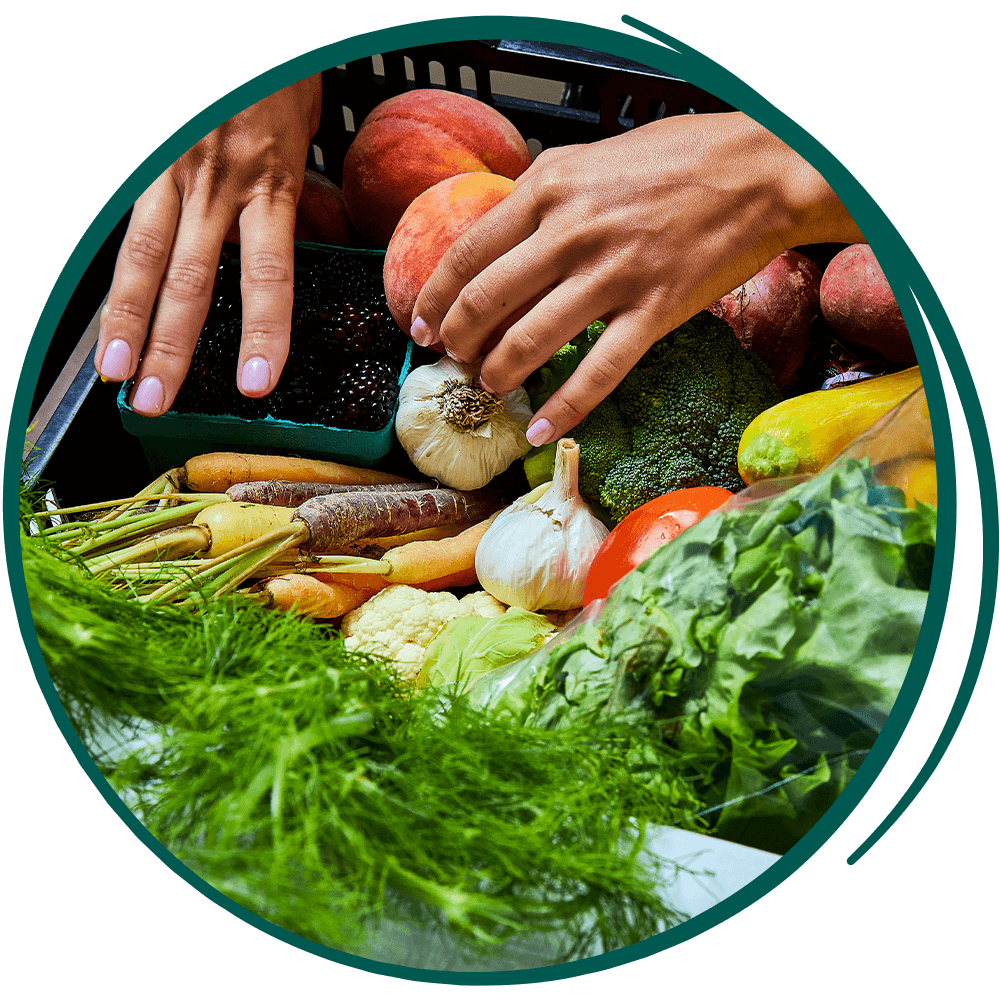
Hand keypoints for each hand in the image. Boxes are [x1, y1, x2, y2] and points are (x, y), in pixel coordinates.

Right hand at [95, 74, 322, 415]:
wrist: (244, 39)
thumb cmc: (277, 76)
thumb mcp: (299, 135)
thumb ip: (287, 197)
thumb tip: (284, 250)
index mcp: (268, 181)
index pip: (269, 275)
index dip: (261, 334)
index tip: (255, 386)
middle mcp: (215, 183)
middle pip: (190, 279)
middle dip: (170, 346)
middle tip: (157, 403)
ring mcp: (170, 171)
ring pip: (142, 255)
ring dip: (126, 320)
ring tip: (115, 374)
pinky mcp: (145, 160)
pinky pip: (126, 223)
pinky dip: (114, 271)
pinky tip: (105, 315)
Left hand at [410, 112, 862, 445]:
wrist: (764, 168)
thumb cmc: (682, 158)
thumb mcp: (592, 159)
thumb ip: (542, 196)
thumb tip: (498, 236)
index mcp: (549, 189)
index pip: (466, 254)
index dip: (436, 299)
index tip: (423, 326)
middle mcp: (572, 232)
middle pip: (486, 303)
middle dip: (459, 343)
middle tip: (455, 362)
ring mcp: (613, 274)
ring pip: (530, 342)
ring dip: (499, 375)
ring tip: (491, 388)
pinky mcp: (654, 311)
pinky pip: (596, 373)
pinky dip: (562, 409)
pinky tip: (540, 430)